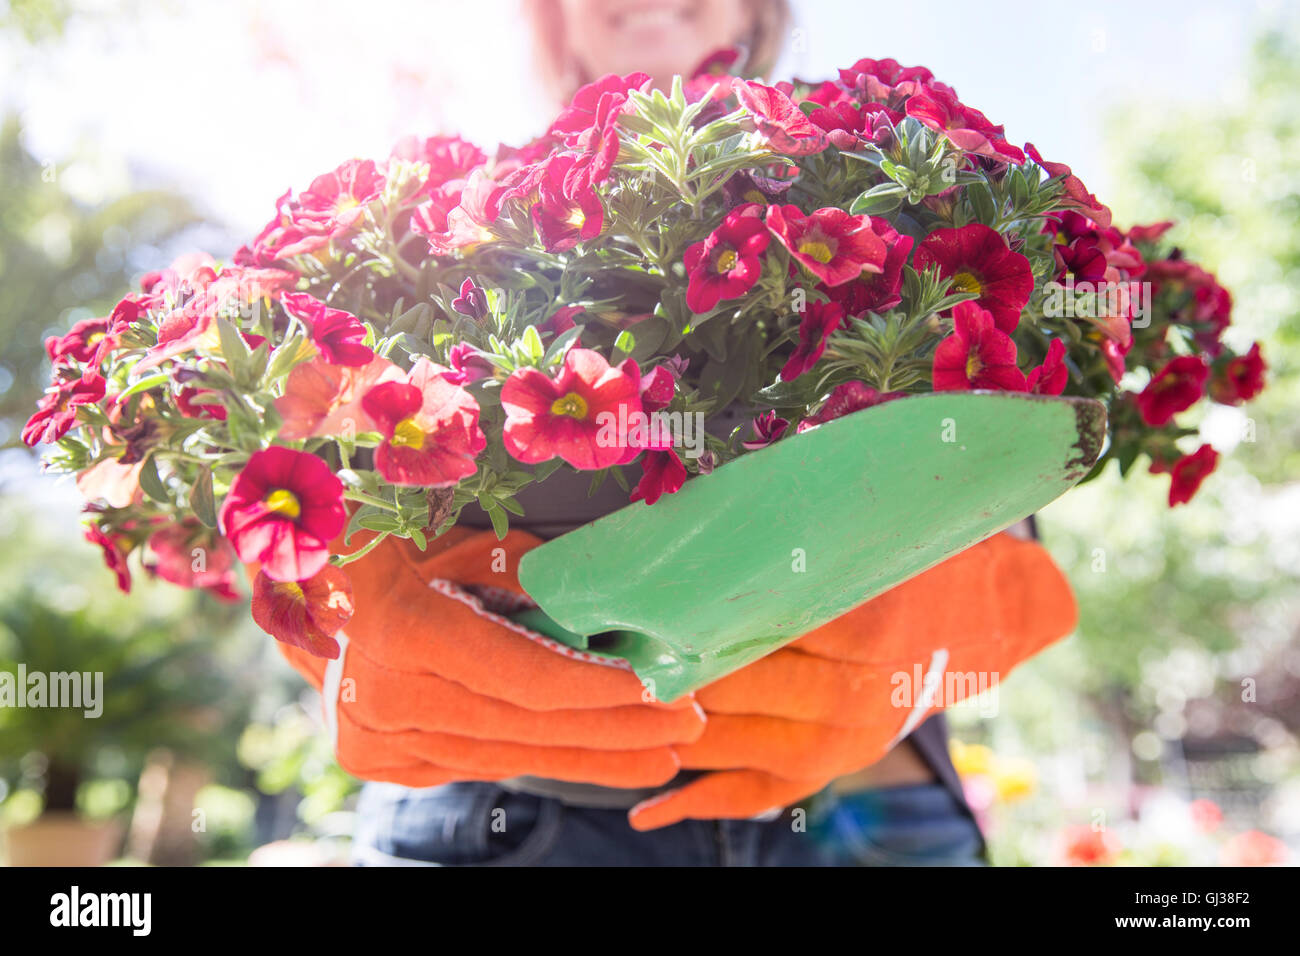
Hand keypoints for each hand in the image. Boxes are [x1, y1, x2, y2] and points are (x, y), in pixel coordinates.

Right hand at [275, 527, 704, 790]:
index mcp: (403, 629)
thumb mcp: (456, 535)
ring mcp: (376, 738)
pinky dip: (535, 756)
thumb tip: (600, 603)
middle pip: (527, 725)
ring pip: (506, 755)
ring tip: (657, 755)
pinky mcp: (379, 759)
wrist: (300, 581)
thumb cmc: (387, 534)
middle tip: (685, 727)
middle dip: (616, 729)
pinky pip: (475, 763)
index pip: (526, 678)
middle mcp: (383, 697)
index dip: (601, 689)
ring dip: (588, 755)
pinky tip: (592, 755)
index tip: (662, 689)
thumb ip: (525, 572)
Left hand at [627, 532, 1076, 828]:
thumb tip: (699, 523)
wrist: (991, 614)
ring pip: (731, 744)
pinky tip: (645, 805)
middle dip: (656, 670)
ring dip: (663, 729)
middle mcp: (855, 698)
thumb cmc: (923, 555)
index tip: (619, 603)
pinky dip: (699, 802)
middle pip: (727, 689)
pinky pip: (757, 796)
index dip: (676, 619)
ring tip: (601, 707)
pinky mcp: (837, 768)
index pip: (747, 631)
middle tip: (594, 648)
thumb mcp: (873, 532)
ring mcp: (845, 743)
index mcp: (864, 630)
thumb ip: (798, 537)